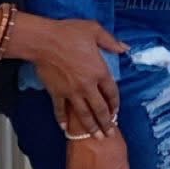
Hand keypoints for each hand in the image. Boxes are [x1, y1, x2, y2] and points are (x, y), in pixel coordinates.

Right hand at [15, 14, 124, 136]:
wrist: (44, 41)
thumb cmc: (69, 33)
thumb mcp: (95, 31)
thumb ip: (111, 41)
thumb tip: (125, 48)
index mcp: (99, 71)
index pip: (112, 93)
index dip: (115, 104)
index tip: (116, 112)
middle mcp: (88, 86)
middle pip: (100, 109)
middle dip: (106, 123)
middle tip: (109, 134)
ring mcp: (72, 92)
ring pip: (84, 114)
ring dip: (91, 127)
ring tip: (96, 138)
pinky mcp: (56, 93)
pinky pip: (61, 110)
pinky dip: (63, 120)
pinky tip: (65, 128)